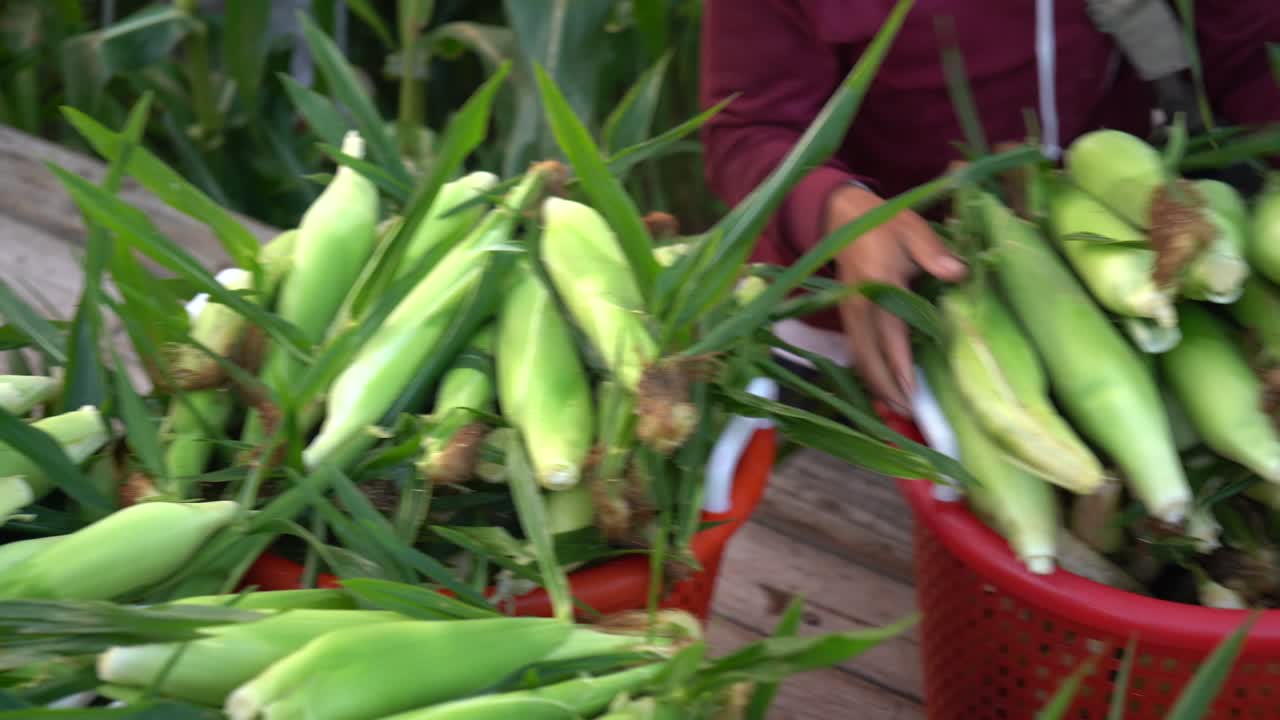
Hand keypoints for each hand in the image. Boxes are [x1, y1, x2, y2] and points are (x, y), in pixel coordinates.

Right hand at [826, 184, 967, 413]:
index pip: (890, 337)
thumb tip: (958, 273)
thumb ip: (934, 252)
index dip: (900, 369)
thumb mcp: (913, 228)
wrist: (843, 215)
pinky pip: (855, 351)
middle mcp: (858, 307)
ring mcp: (848, 314)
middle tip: (908, 414)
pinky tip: (880, 389)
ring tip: (895, 410)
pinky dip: (867, 373)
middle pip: (869, 359)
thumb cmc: (884, 223)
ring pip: (859, 359)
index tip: (913, 395)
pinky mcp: (846, 316)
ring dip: (875, 386)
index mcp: (877, 288)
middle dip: (887, 389)